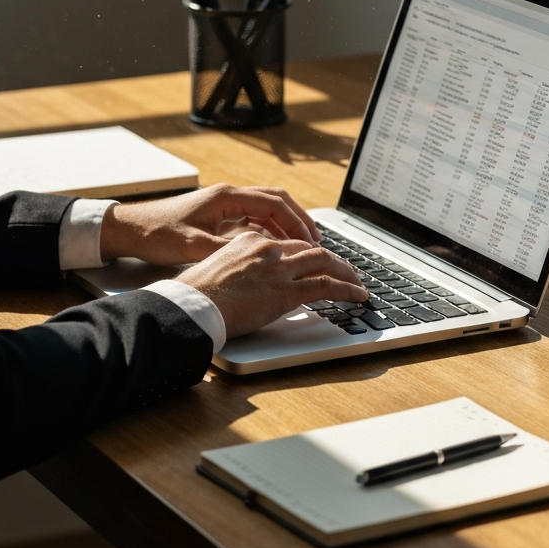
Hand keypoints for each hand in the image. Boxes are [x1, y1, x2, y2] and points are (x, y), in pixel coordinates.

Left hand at [99, 183, 320, 265]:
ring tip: (303, 245)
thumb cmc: (157, 234)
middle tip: (316, 242)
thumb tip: (259, 257)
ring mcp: (224, 204)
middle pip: (276, 201)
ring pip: (266, 209)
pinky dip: (270, 230)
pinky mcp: (219, 215)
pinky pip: (253, 218)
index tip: (311, 240)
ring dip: (286, 225)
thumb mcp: (193, 247)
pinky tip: (276, 247)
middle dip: (299, 220)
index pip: (274, 203)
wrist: (130, 228)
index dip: (296, 222)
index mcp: (226, 197)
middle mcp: (229, 196)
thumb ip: (227, 250)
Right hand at [177, 232, 368, 337]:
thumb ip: (236, 270)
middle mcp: (268, 250)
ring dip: (346, 273)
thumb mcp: (215, 270)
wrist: (190, 306)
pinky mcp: (286, 292)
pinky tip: (358, 296)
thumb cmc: (194, 295)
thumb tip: (245, 284)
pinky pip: (327, 286)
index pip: (288, 243)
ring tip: (358, 284)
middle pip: (311, 249)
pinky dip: (347, 289)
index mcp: (249, 241)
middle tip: (345, 270)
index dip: (307, 252)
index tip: (316, 261)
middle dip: (333, 260)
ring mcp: (279, 269)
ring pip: (325, 263)